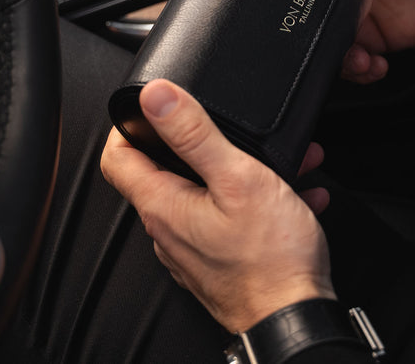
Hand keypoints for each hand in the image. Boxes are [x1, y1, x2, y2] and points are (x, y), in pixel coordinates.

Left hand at [101, 79, 335, 332]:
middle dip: (199, 143)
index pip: (117, 157)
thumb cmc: (271, 258)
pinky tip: (291, 194)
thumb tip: (155, 96)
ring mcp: (192, 250)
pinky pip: (226, 219)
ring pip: (203, 194)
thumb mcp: (237, 178)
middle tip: (231, 130)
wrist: (296, 319)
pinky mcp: (216, 263)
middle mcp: (168, 231)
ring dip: (237, 170)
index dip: (129, 124)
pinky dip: (253, 200)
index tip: (154, 106)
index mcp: (164, 206)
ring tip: (281, 162)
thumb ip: (194, 133)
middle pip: (163, 172)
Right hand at [290, 0, 414, 82]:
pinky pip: (358, 62)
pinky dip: (361, 71)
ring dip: (338, 60)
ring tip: (356, 59)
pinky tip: (373, 65)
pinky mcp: (379, 39)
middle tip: (327, 40)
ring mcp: (361, 15)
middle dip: (310, 37)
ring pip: (330, 45)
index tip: (289, 10)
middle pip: (309, 17)